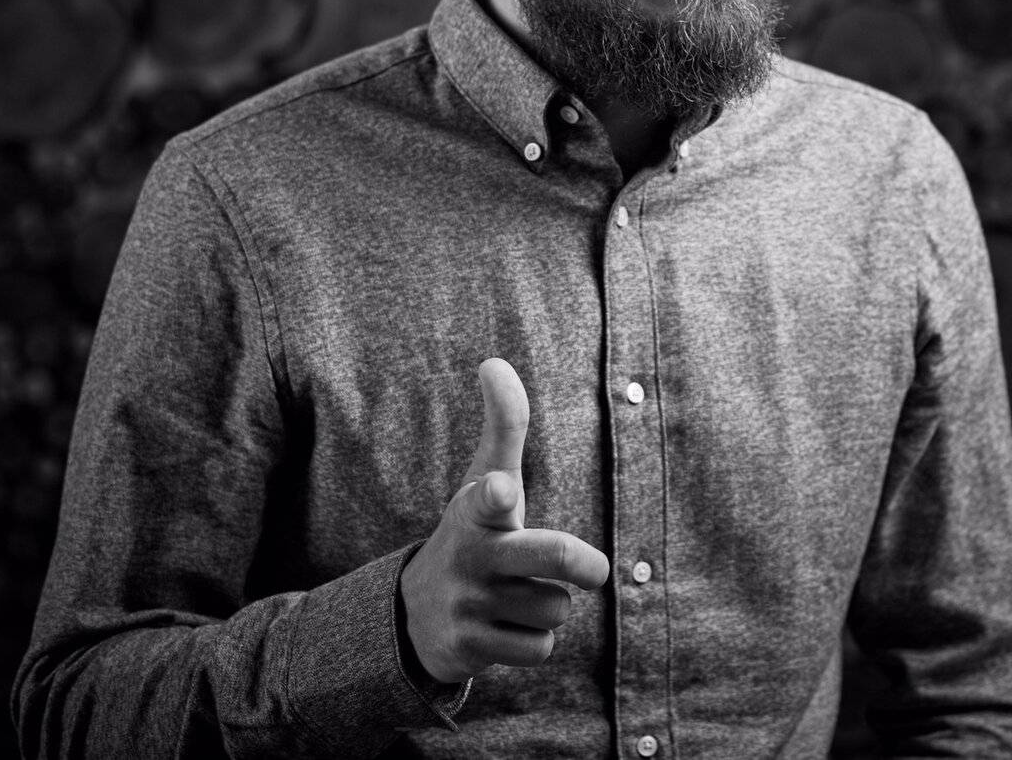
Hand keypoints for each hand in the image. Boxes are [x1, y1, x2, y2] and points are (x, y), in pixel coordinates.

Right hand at [399, 358, 610, 682]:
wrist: (414, 612)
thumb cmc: (474, 532)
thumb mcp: (484, 479)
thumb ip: (503, 425)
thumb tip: (493, 362)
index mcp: (477, 509)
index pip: (487, 497)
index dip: (496, 493)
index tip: (500, 489)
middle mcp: (472, 556)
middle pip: (548, 556)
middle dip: (579, 561)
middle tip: (597, 568)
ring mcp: (468, 605)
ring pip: (554, 609)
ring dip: (547, 606)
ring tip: (515, 595)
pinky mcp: (468, 650)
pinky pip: (539, 649)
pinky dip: (533, 642)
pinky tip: (505, 629)